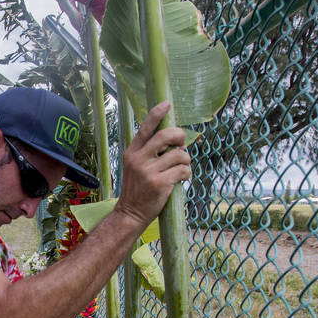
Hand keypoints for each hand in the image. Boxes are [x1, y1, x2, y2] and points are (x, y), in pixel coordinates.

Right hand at [115, 101, 191, 226]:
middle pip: (166, 135)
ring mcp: (149, 171)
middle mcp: (138, 159)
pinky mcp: (160, 183)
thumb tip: (175, 138)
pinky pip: (183, 170)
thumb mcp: (135, 166)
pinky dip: (187, 174)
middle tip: (182, 144)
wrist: (130, 213)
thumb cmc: (137, 189)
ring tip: (181, 168)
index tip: (167, 104)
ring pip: (179, 155)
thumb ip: (148, 152)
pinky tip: (182, 179)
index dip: (157, 114)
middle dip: (180, 136)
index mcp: (132, 152)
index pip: (145, 128)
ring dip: (186, 161)